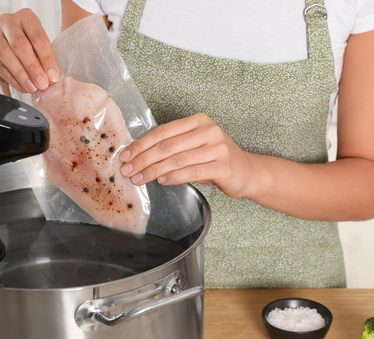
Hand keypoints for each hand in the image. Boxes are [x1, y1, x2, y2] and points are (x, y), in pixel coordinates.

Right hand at [0, 8, 59, 95]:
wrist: (11, 48)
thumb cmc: (29, 47)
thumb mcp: (40, 49)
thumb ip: (44, 61)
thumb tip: (51, 79)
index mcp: (26, 17)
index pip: (38, 37)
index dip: (47, 59)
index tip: (53, 76)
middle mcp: (7, 21)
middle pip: (20, 45)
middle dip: (32, 67)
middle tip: (42, 84)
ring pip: (5, 55)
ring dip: (20, 75)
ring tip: (31, 88)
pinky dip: (9, 78)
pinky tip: (20, 86)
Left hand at [119, 113, 254, 197]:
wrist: (247, 171)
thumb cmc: (215, 160)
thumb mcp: (194, 146)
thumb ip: (172, 147)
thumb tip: (138, 156)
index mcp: (198, 121)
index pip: (162, 132)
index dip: (141, 144)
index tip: (125, 156)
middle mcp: (208, 131)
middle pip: (166, 146)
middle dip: (143, 159)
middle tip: (128, 170)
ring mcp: (217, 148)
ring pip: (176, 160)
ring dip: (153, 171)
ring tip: (140, 179)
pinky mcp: (222, 166)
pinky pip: (191, 172)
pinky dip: (173, 178)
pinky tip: (162, 182)